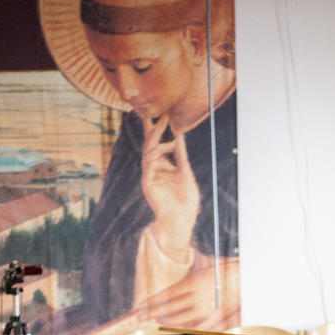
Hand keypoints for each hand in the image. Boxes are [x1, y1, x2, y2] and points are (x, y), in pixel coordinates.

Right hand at [141, 115, 199, 263]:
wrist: (182, 220)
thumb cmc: (185, 201)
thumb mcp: (186, 173)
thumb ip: (181, 155)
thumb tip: (179, 135)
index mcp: (163, 167)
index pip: (157, 144)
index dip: (157, 130)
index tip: (161, 114)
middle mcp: (154, 170)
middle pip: (150, 145)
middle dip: (155, 129)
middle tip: (163, 114)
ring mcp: (150, 176)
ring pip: (149, 152)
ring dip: (157, 138)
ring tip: (165, 125)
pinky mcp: (148, 184)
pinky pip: (149, 165)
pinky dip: (156, 154)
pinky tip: (166, 146)